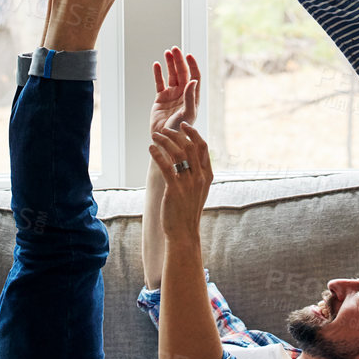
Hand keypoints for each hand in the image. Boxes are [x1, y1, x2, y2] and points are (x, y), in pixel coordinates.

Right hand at [150, 48, 200, 137]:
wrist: (165, 141)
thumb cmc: (179, 130)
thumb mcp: (187, 114)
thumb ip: (190, 97)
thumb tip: (192, 80)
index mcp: (193, 97)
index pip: (194, 77)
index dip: (192, 65)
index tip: (188, 55)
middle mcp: (183, 94)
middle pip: (182, 73)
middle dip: (179, 60)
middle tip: (175, 49)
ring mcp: (172, 96)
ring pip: (171, 75)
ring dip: (170, 63)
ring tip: (167, 52)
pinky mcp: (160, 99)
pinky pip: (160, 83)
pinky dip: (158, 73)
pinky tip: (156, 64)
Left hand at [150, 121, 213, 240]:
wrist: (184, 232)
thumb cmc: (189, 211)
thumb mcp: (199, 191)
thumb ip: (198, 175)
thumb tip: (191, 159)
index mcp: (207, 176)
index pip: (203, 147)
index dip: (194, 134)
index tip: (184, 126)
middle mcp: (200, 177)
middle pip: (190, 146)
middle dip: (177, 134)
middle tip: (165, 129)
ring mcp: (188, 183)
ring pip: (177, 153)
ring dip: (165, 141)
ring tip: (155, 136)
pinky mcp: (174, 189)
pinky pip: (165, 166)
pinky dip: (157, 154)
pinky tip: (150, 148)